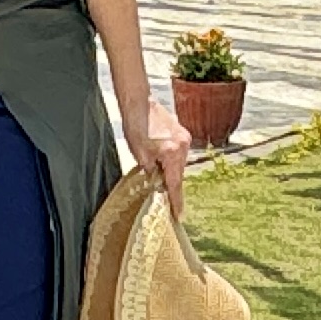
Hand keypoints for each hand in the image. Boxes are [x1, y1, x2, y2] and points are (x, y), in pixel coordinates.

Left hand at [122, 83, 189, 211]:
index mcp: (173, 154)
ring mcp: (184, 138)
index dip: (176, 201)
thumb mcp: (139, 154)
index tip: (179, 215)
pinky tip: (162, 163)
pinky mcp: (181, 133)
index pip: (175, 184)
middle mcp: (183, 147)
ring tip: (162, 181)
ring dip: (171, 172)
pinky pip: (178, 153)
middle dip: (173, 186)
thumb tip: (156, 179)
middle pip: (179, 173)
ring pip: (179, 163)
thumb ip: (151, 170)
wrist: (138, 104)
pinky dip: (172, 161)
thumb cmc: (136, 127)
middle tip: (169, 203)